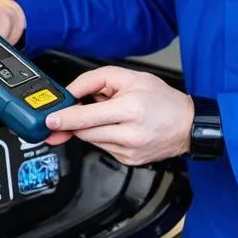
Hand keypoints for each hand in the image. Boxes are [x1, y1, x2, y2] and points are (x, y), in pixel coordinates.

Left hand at [45, 66, 194, 166]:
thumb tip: (71, 92)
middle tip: (67, 115)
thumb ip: (96, 80)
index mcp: (130, 110)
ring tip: (110, 115)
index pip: (87, 117)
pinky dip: (103, 136)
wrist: (187, 125)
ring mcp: (128, 150)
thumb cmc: (163, 100)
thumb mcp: (130, 77)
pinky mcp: (128, 160)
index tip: (49, 121)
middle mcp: (129, 133)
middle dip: (74, 122)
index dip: (64, 119)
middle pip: (85, 131)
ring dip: (91, 128)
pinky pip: (103, 147)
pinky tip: (117, 127)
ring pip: (92, 140)